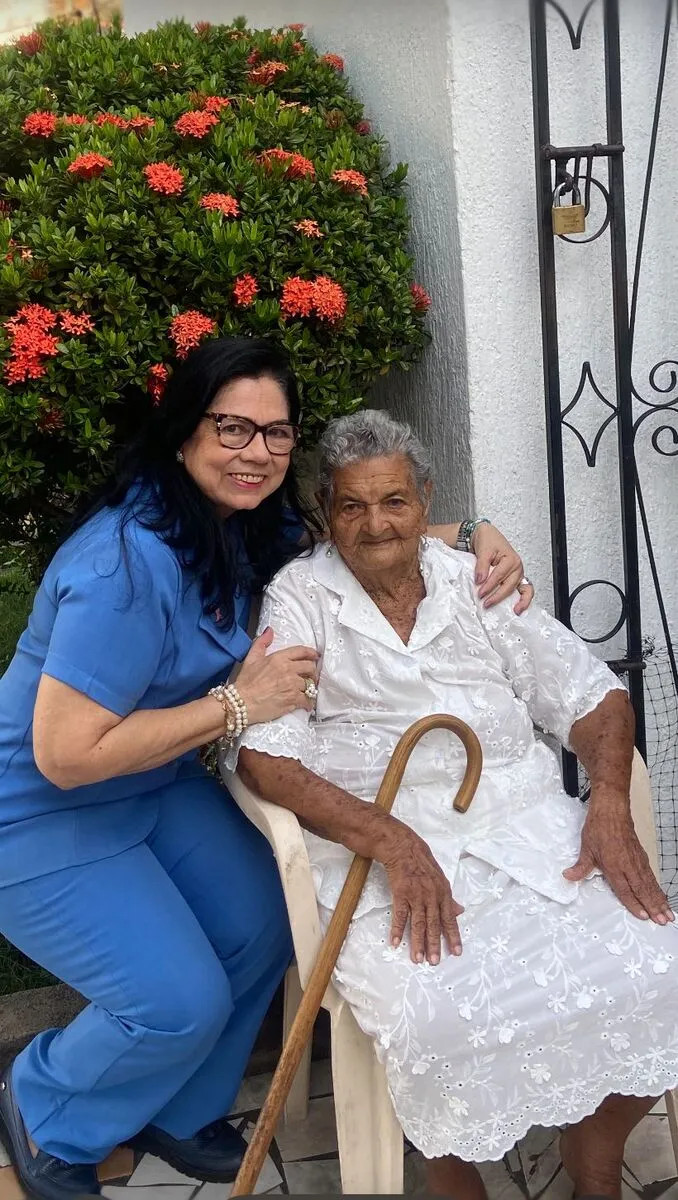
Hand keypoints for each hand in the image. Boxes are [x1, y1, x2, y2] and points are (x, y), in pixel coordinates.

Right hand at [236, 627, 319, 724]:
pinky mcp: (292, 700)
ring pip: (310, 684)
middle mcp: (288, 670)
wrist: (240, 703)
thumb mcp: (251, 658)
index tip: (315, 656)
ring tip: (307, 691)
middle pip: (310, 668)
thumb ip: (261, 643)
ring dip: (309, 688)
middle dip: (312, 672)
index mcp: (279, 658)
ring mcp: (292, 685)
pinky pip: (307, 700)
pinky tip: (306, 704)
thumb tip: (269, 631)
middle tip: (311, 676)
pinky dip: (308, 703)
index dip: (311, 653)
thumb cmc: (245, 682)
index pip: (302, 651)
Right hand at [377, 823, 463, 963]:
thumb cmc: (422, 864)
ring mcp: (416, 895)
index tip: (456, 952)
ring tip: (418, 958)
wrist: (403, 848)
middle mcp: (432, 896)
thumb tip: (460, 912)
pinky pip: (400, 915)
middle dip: (435, 944)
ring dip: (418, 942)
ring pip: (418, 923)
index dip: (453, 936)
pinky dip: (398, 929)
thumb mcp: (440, 880)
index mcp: (443, 893)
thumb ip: (449, 899)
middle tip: (435, 962)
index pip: (449, 918)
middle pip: (434, 924)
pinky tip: (396, 942)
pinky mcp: (401, 893)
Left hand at [472, 523, 533, 613]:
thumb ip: (482, 565)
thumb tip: (480, 580)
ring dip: (511, 601)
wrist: (488, 537)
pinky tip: (518, 608)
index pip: (499, 575)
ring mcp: (518, 574)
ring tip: (508, 611)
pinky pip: (525, 591)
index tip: (480, 592)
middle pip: (509, 585)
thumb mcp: (483, 550)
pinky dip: (523, 600)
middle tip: (485, 603)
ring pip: (518, 590)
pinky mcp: (515, 579)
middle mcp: (517, 567)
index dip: (489, 585)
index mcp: (511, 559)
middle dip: (497, 596)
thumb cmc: (488, 541)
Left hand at [563, 795, 673, 924]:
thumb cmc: (598, 828)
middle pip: (642, 890)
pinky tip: (661, 895)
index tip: (644, 917)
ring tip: (667, 914)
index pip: (625, 890)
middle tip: (663, 921)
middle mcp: (628, 865)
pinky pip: (651, 875)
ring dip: (659, 900)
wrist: (612, 809)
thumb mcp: (586, 848)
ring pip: (650, 884)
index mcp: (614, 865)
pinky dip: (657, 887)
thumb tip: (568, 877)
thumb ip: (580, 867)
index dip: (634, 904)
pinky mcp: (641, 855)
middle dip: (653, 907)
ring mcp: (637, 860)